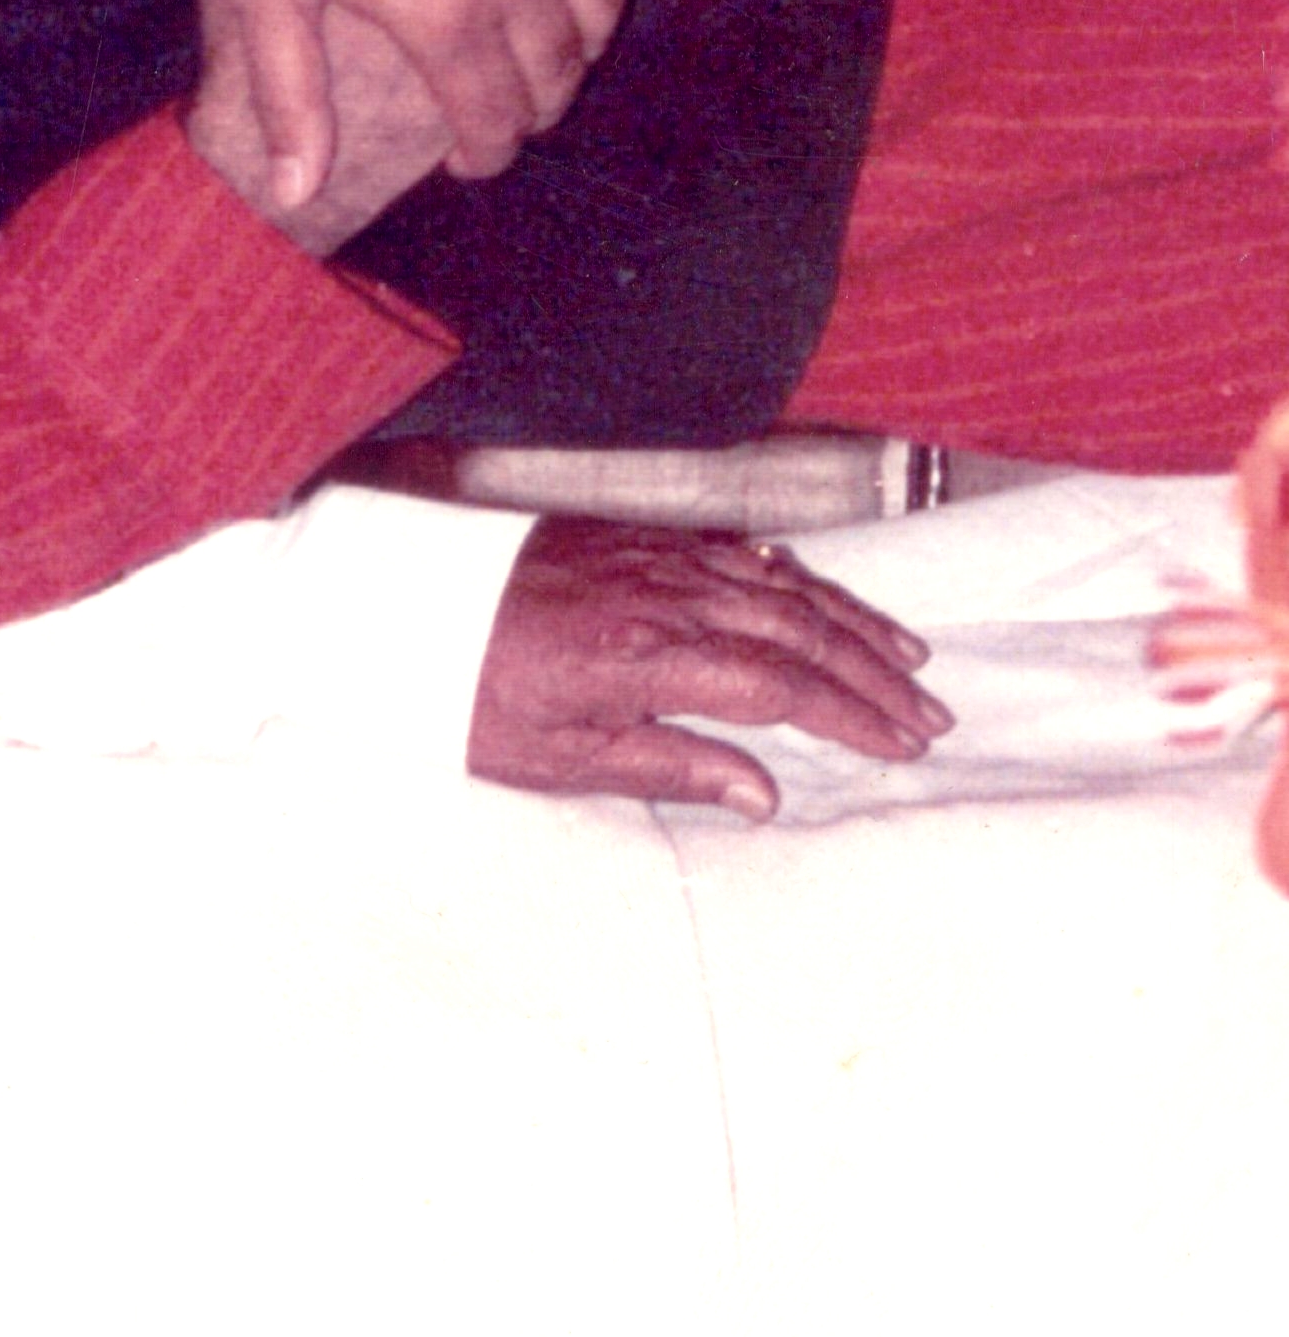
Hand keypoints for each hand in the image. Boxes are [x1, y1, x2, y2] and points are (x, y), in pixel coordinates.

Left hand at [200, 0, 653, 222]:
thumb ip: (287, 95)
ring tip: (554, 48)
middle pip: (558, 67)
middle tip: (512, 110)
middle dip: (540, 105)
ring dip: (586, 37)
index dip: (490, 153)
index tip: (474, 158)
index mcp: (439, 12)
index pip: (496, 117)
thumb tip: (297, 192)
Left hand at [469, 519, 948, 818]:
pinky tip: (832, 604)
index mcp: (650, 658)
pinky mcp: (649, 541)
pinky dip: (804, 582)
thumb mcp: (558, 758)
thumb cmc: (470, 692)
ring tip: (910, 663)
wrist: (407, 601)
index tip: (900, 744)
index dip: (851, 718)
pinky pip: (749, 559)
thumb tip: (762, 795)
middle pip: (802, 635)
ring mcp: (664, 561)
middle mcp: (670, 598)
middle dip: (875, 678)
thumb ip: (669, 769)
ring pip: (787, 591)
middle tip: (930, 716)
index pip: (781, 689)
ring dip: (856, 627)